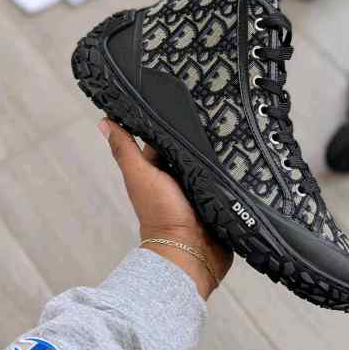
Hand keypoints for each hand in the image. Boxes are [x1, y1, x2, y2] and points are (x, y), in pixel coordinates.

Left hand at [98, 118, 232, 298]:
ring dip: (219, 150)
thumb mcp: (141, 177)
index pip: (164, 137)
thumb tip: (104, 121)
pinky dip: (231, 168)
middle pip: (189, 148)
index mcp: (157, 169)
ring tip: (235, 124)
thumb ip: (125, 150)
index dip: (169, 120)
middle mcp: (179, 176)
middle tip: (217, 107)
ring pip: (210, 161)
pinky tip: (243, 153)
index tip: (182, 97)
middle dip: (201, 132)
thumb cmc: (161, 215)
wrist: (190, 252)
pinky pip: (226, 177)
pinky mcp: (218, 196)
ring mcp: (200, 186)